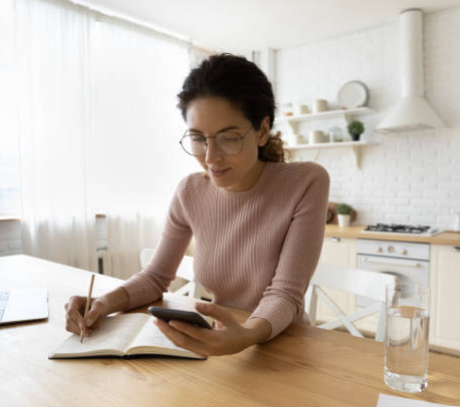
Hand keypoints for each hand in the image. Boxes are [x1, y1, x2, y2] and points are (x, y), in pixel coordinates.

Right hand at [64, 295, 109, 337]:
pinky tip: (90, 329)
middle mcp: (68, 307)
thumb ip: (94, 312)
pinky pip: (73, 331)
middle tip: (89, 332)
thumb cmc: (99, 305)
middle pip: (69, 320)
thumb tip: (87, 323)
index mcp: (74, 300)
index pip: (71, 311)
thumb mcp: (100, 305)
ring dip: (81, 330)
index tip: (84, 327)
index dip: (77, 320)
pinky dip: (81, 332)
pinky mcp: (70, 323)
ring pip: (70, 327)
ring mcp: (68, 316)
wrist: (100, 308)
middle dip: (79, 328)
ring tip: (93, 328)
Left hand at [154, 302, 269, 356]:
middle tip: (156, 320)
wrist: (241, 342)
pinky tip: (166, 328)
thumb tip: (195, 305)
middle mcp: (207, 350)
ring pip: (181, 345)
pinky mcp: (199, 352)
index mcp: (216, 341)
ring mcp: (202, 353)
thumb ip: (212, 309)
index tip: (170, 320)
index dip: (182, 327)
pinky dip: (174, 337)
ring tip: (158, 322)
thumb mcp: (226, 315)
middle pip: (184, 342)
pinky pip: (184, 345)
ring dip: (168, 334)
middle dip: (168, 331)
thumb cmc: (233, 326)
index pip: (195, 334)